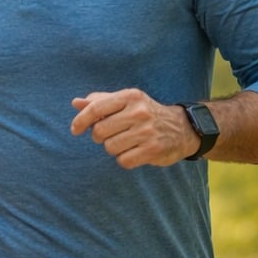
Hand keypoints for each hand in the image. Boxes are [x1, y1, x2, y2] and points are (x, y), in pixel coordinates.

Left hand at [70, 88, 194, 167]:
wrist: (182, 128)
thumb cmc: (146, 114)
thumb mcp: (126, 102)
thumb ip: (100, 101)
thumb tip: (76, 103)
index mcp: (130, 96)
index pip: (96, 108)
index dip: (80, 121)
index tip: (75, 130)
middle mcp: (139, 112)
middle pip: (100, 132)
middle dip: (100, 137)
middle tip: (112, 135)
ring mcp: (147, 131)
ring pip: (110, 148)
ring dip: (113, 149)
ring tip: (126, 142)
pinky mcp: (153, 149)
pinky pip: (123, 161)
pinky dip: (125, 159)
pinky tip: (134, 152)